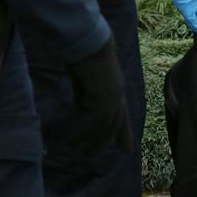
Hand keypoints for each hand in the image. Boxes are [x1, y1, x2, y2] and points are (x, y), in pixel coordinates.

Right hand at [66, 35, 133, 156]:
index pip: (122, 116)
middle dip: (101, 142)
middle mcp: (118, 93)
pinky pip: (91, 119)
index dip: (124, 134)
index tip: (128, 150)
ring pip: (103, 125)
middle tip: (86, 156)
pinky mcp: (104, 95)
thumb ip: (87, 95)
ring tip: (72, 150)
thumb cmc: (84, 55)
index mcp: (116, 89)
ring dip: (87, 140)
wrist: (87, 40)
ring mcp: (113, 94)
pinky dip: (79, 130)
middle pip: (113, 125)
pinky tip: (68, 137)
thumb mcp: (85, 81)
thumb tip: (82, 109)